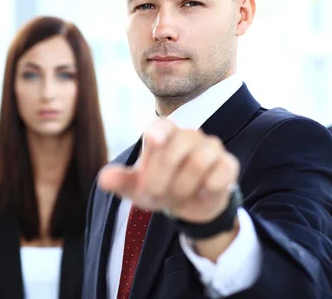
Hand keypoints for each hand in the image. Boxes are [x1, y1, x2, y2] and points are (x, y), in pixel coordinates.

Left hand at [97, 119, 239, 223]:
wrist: (188, 205)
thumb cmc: (159, 187)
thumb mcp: (137, 188)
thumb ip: (121, 181)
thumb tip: (103, 179)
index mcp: (165, 134)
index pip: (162, 126)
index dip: (158, 132)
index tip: (154, 140)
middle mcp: (189, 135)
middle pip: (180, 146)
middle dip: (164, 177)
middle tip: (156, 195)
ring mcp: (211, 148)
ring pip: (199, 161)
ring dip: (184, 186)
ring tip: (179, 195)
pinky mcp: (228, 164)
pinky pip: (221, 172)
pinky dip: (209, 187)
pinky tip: (202, 193)